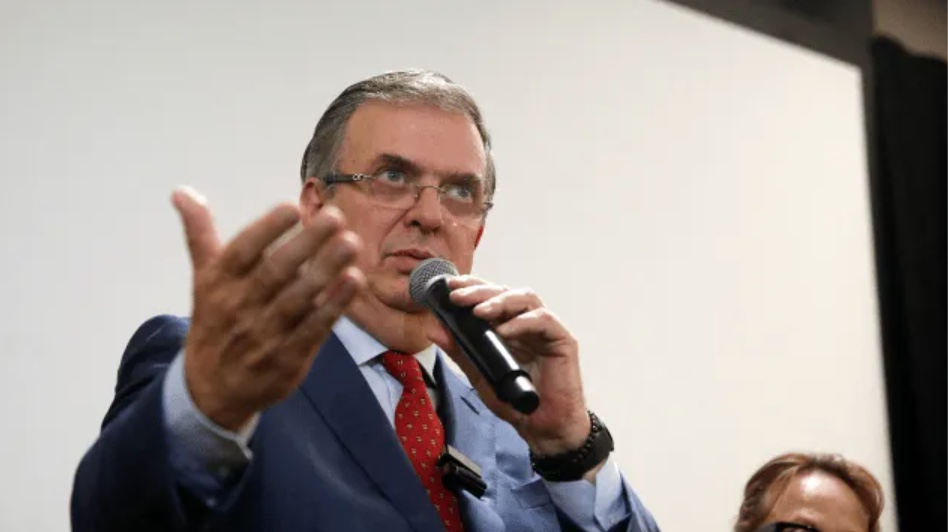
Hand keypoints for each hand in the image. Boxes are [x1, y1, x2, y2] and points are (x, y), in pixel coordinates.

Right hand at [172, 186, 364, 430]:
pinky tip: (354, 280)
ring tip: (351, 243)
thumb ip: (200, 234)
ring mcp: (264, 335)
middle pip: (275, 272)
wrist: (210, 390)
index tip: (292, 206)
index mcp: (218, 283)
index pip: (242, 252)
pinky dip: (334, 306)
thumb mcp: (204, 278)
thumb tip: (182, 191)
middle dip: (306, 243)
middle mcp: (239, 307)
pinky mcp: (288, 358)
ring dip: (326, 270)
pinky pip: (313, 329)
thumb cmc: (215, 320)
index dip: (266, 229)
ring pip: (298, 299)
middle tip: (335, 217)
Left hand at [426, 276, 590, 457]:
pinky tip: (505, 331)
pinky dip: (522, 322)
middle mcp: (526, 323)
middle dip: (479, 291)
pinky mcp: (563, 340)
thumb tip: (435, 329)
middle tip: (458, 297)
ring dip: (500, 301)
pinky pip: (544, 321)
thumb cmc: (515, 401)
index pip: (490, 296)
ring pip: (525, 298)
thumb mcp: (479, 375)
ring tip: (479, 312)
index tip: (449, 287)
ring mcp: (545, 330)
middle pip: (505, 291)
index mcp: (508, 326)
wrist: (543, 428)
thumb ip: (460, 351)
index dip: (471, 287)